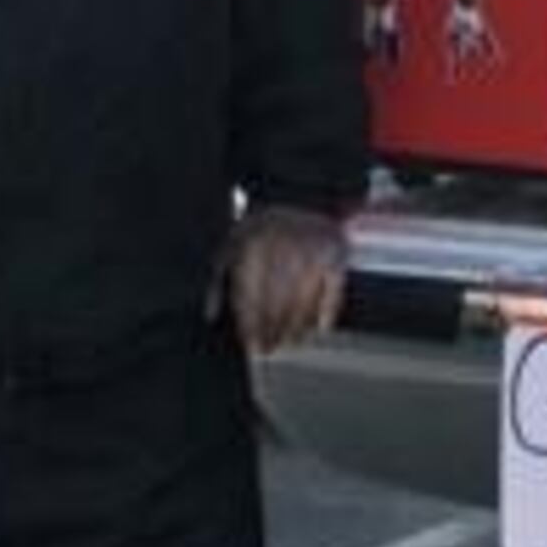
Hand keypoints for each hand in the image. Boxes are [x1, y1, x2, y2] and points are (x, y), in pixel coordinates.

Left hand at [217, 205, 348, 352]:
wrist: (300, 195)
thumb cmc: (260, 226)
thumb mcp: (230, 244)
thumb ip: (217, 279)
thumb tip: (211, 315)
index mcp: (253, 247)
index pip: (251, 296)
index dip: (251, 324)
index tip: (251, 345)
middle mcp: (282, 250)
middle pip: (276, 302)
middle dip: (272, 330)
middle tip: (268, 350)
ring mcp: (312, 252)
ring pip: (303, 301)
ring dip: (296, 328)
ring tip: (290, 344)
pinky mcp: (336, 254)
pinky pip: (333, 291)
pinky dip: (327, 313)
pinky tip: (319, 329)